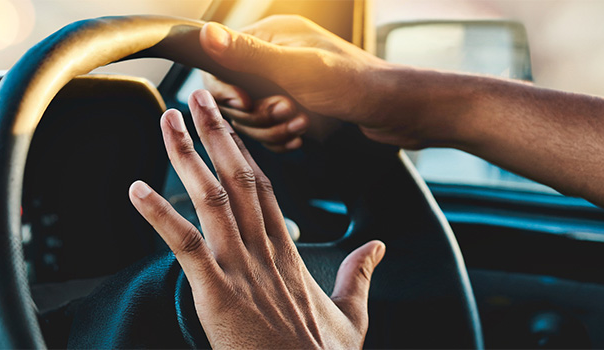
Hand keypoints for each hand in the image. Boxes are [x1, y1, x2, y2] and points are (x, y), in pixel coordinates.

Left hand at [128, 89, 385, 347]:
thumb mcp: (353, 314)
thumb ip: (360, 275)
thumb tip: (377, 248)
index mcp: (289, 254)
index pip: (263, 189)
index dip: (242, 152)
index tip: (228, 124)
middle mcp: (264, 251)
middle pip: (237, 178)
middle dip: (214, 134)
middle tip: (195, 97)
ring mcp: (241, 270)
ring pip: (211, 199)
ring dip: (185, 156)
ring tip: (167, 121)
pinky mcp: (218, 294)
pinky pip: (184, 246)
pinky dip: (160, 215)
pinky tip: (137, 189)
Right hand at [200, 15, 435, 150]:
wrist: (398, 111)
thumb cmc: (354, 84)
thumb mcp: (297, 69)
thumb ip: (249, 54)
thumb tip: (206, 34)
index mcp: (273, 34)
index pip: (219, 61)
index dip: (226, 89)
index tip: (244, 104)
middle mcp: (276, 54)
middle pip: (234, 93)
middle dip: (258, 112)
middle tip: (289, 112)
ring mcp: (287, 81)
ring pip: (252, 115)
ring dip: (273, 127)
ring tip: (301, 124)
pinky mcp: (297, 104)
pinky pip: (270, 128)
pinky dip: (282, 137)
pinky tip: (303, 137)